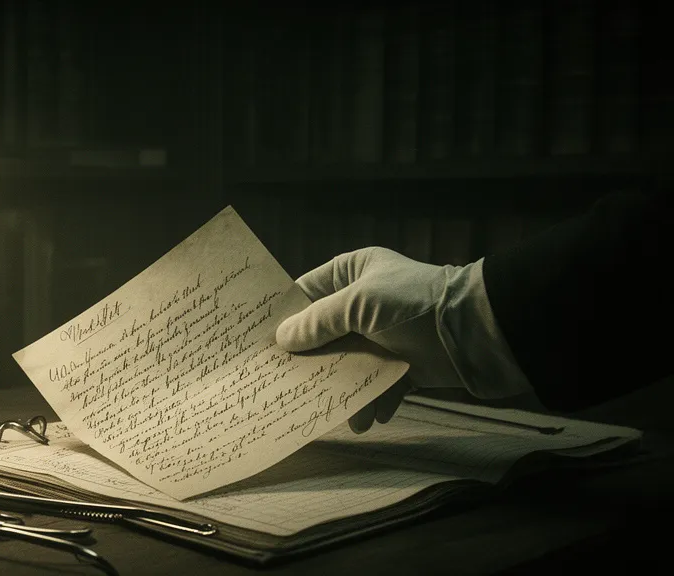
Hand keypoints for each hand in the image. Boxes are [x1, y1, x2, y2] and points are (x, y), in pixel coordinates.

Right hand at [276, 247, 527, 431]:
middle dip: (311, 361)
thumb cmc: (414, 306)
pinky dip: (374, 401)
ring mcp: (386, 335)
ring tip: (337, 413)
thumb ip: (318, 323)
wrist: (479, 333)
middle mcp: (366, 301)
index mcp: (353, 272)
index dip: (285, 317)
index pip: (306, 292)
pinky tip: (371, 417)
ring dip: (344, 389)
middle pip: (325, 334)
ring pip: (350, 364)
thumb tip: (282, 339)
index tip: (261, 344)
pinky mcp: (406, 364)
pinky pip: (379, 385)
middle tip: (286, 384)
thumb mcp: (358, 305)